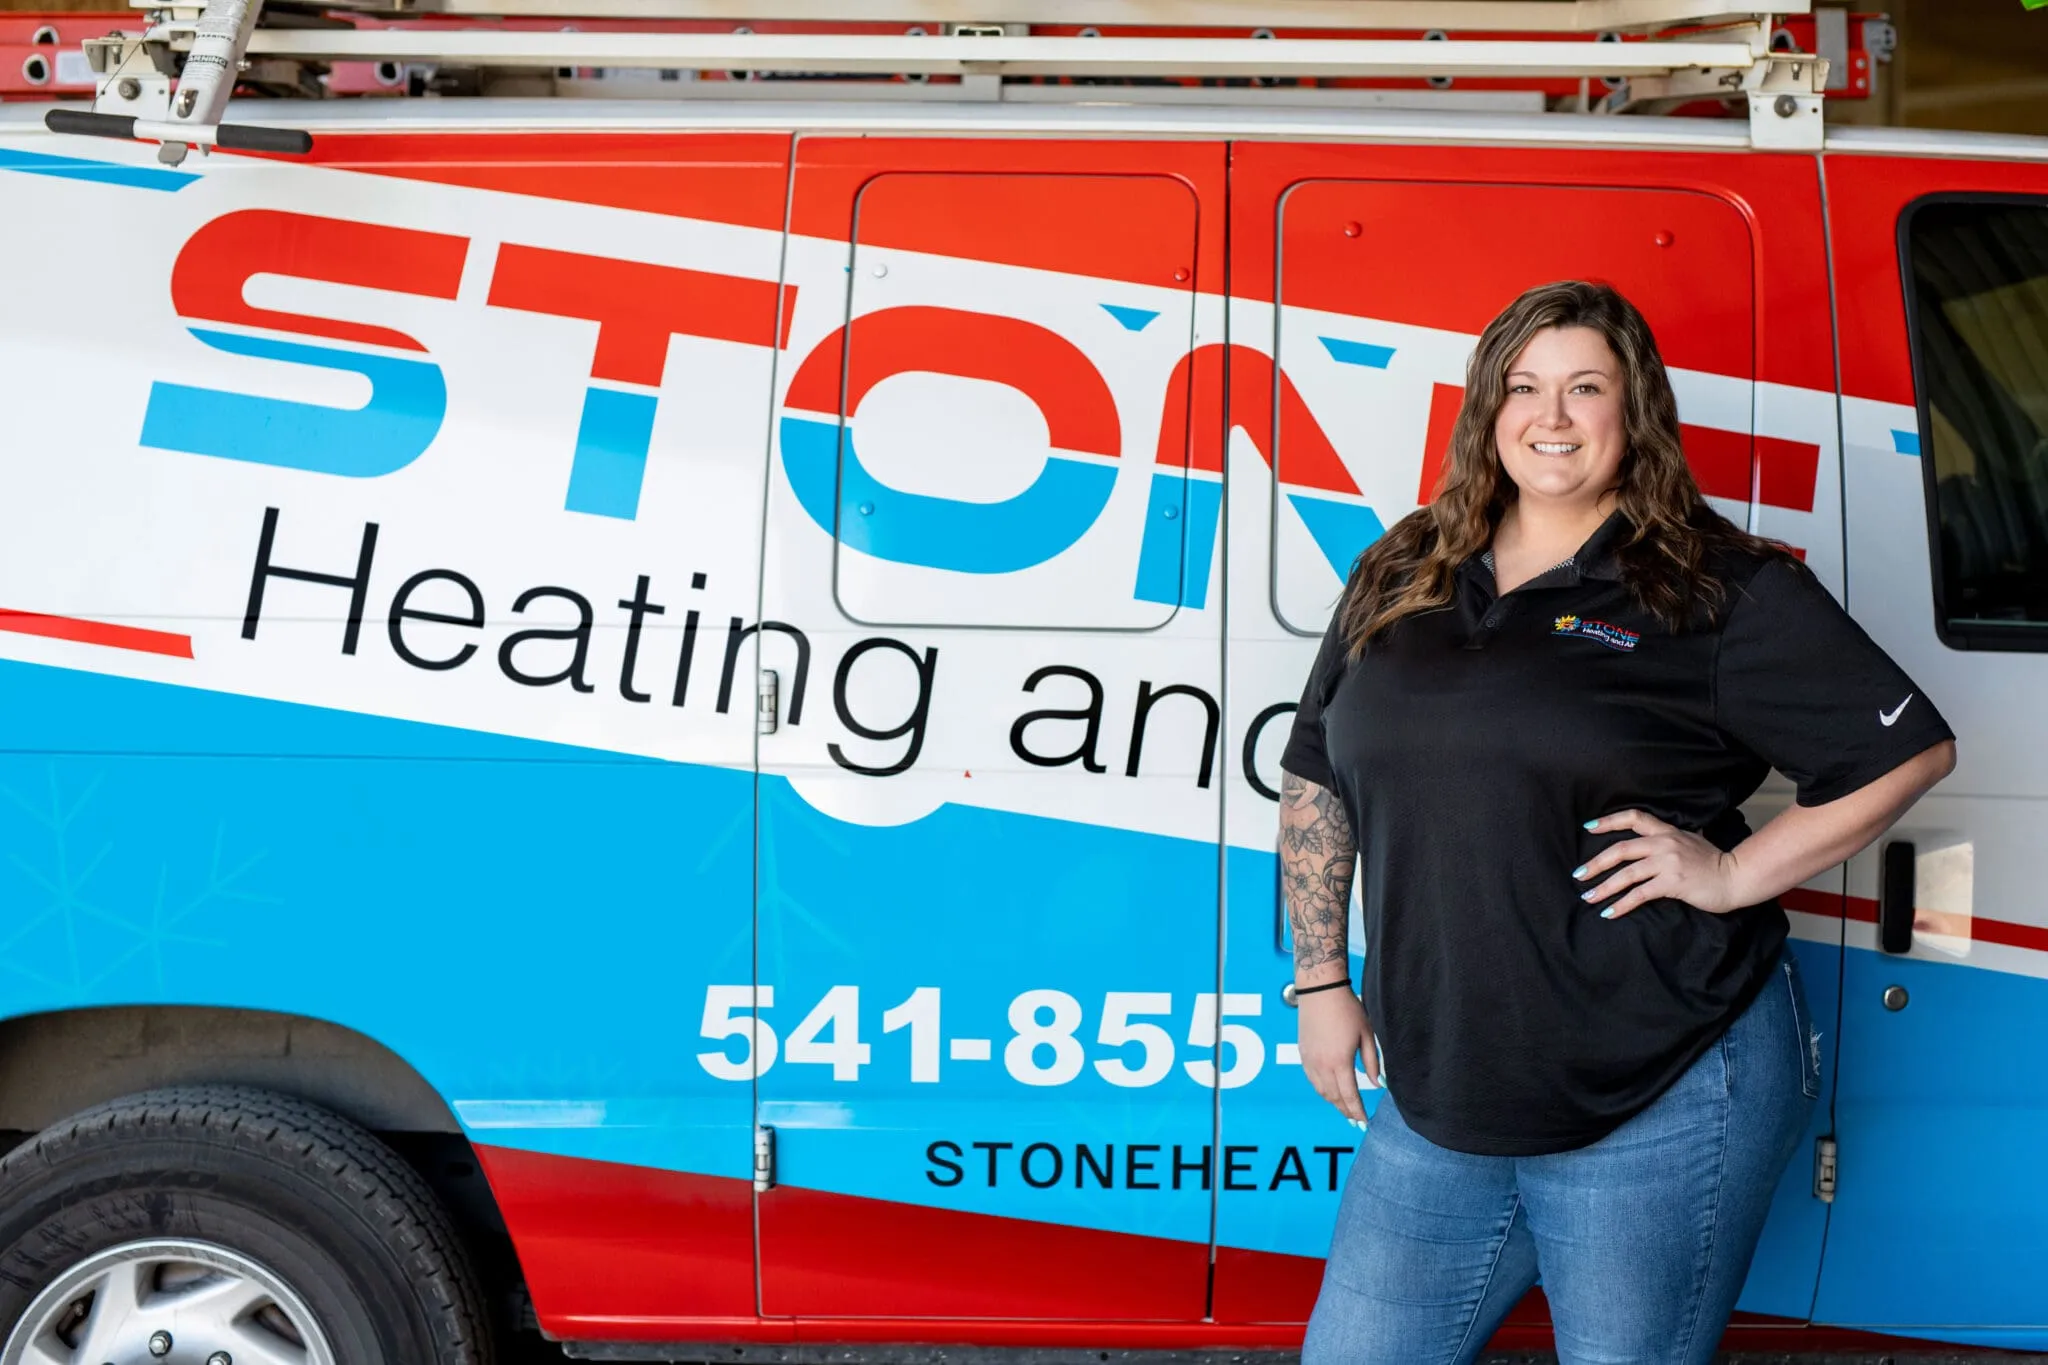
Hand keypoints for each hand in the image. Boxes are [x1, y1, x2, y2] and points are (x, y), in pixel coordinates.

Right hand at [1297, 985, 1379, 1120]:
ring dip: (1333, 1102)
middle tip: (1356, 1120)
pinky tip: (1330, 1091)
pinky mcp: (1303, 1054)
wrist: (1320, 991)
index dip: (1357, 1111)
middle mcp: (1322, 1065)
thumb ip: (1372, 1062)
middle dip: (1346, 1111)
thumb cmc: (1347, 1009)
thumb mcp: (1366, 1035)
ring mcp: (1310, 1060)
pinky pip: (1312, 1080)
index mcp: (1340, 1062)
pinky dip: (1322, 1090)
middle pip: (1334, 1097)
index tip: (1364, 1121)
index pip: (1350, 1096)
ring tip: (1345, 1109)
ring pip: (1321, 1091)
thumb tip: (1377, 1083)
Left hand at [1574, 809, 1746, 917]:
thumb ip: (1669, 840)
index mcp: (1667, 831)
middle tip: (1579, 874)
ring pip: (1627, 874)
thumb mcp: (1690, 841)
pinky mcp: (1673, 882)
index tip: (1588, 827)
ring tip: (1589, 897)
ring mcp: (1668, 862)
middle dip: (1596, 863)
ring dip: (1604, 887)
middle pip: (1621, 849)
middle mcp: (1664, 843)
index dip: (1609, 821)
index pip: (1634, 817)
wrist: (1736, 877)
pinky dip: (1622, 904)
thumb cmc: (1713, 863)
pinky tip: (1610, 912)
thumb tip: (1650, 842)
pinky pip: (1640, 894)